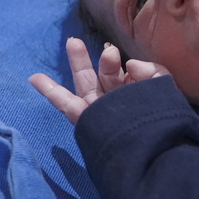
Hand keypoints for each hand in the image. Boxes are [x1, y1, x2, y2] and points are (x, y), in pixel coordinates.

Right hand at [29, 38, 170, 124]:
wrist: (151, 158)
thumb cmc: (160, 124)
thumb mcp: (164, 92)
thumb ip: (152, 72)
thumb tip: (131, 65)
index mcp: (136, 94)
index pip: (131, 74)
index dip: (133, 69)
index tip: (130, 66)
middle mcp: (116, 101)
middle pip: (105, 74)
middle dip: (101, 59)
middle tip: (86, 40)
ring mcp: (100, 110)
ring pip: (86, 82)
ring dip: (79, 62)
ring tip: (73, 43)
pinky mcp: (86, 119)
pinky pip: (66, 104)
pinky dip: (50, 91)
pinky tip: (35, 78)